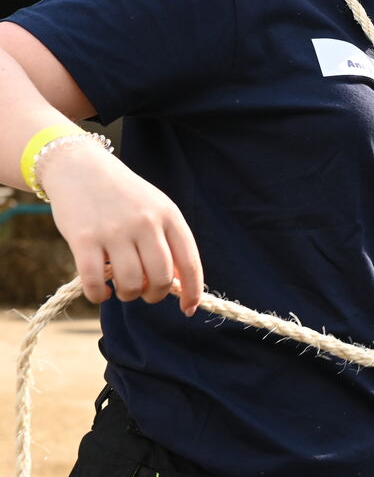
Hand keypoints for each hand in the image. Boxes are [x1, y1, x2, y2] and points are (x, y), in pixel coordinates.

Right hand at [39, 141, 203, 314]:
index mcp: (169, 216)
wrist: (79, 167)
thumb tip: (179, 285)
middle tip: (146, 293)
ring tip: (123, 289)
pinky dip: (100, 295)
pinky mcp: (83, 238)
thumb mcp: (156, 209)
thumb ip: (169, 242)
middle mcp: (145, 223)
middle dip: (155, 295)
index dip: (192, 292)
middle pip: (161, 278)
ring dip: (129, 295)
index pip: (189, 263)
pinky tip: (102, 292)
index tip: (188, 309)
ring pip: (131, 283)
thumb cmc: (123, 195)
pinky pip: (95, 281)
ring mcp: (114, 230)